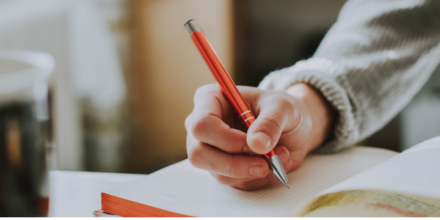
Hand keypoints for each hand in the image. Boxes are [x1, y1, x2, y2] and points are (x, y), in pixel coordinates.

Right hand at [185, 83, 334, 189]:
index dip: (227, 139)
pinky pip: (234, 182)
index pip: (202, 125)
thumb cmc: (282, 109)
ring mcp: (210, 149)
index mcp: (210, 100)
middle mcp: (204, 126)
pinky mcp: (222, 168)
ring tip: (280, 156)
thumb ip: (270, 123)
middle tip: (266, 162)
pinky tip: (274, 163)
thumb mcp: (283, 107)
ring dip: (253, 170)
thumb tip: (257, 144)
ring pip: (218, 172)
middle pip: (199, 154)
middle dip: (236, 163)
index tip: (256, 144)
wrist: (293, 126)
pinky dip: (258, 177)